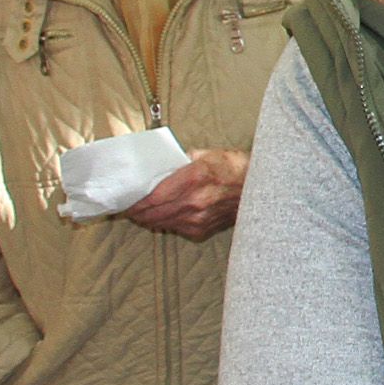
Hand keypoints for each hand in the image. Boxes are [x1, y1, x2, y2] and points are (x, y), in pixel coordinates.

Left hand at [122, 148, 245, 239]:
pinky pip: (174, 228)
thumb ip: (181, 159)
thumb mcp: (207, 154)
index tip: (124, 199)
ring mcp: (198, 219)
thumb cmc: (234, 168)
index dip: (135, 201)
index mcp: (194, 178)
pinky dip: (164, 222)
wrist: (259, 190)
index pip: (154, 196)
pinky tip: (161, 214)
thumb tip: (160, 164)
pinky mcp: (201, 231)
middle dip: (136, 211)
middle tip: (126, 206)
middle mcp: (195, 202)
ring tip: (139, 210)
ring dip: (147, 218)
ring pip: (161, 222)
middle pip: (153, 213)